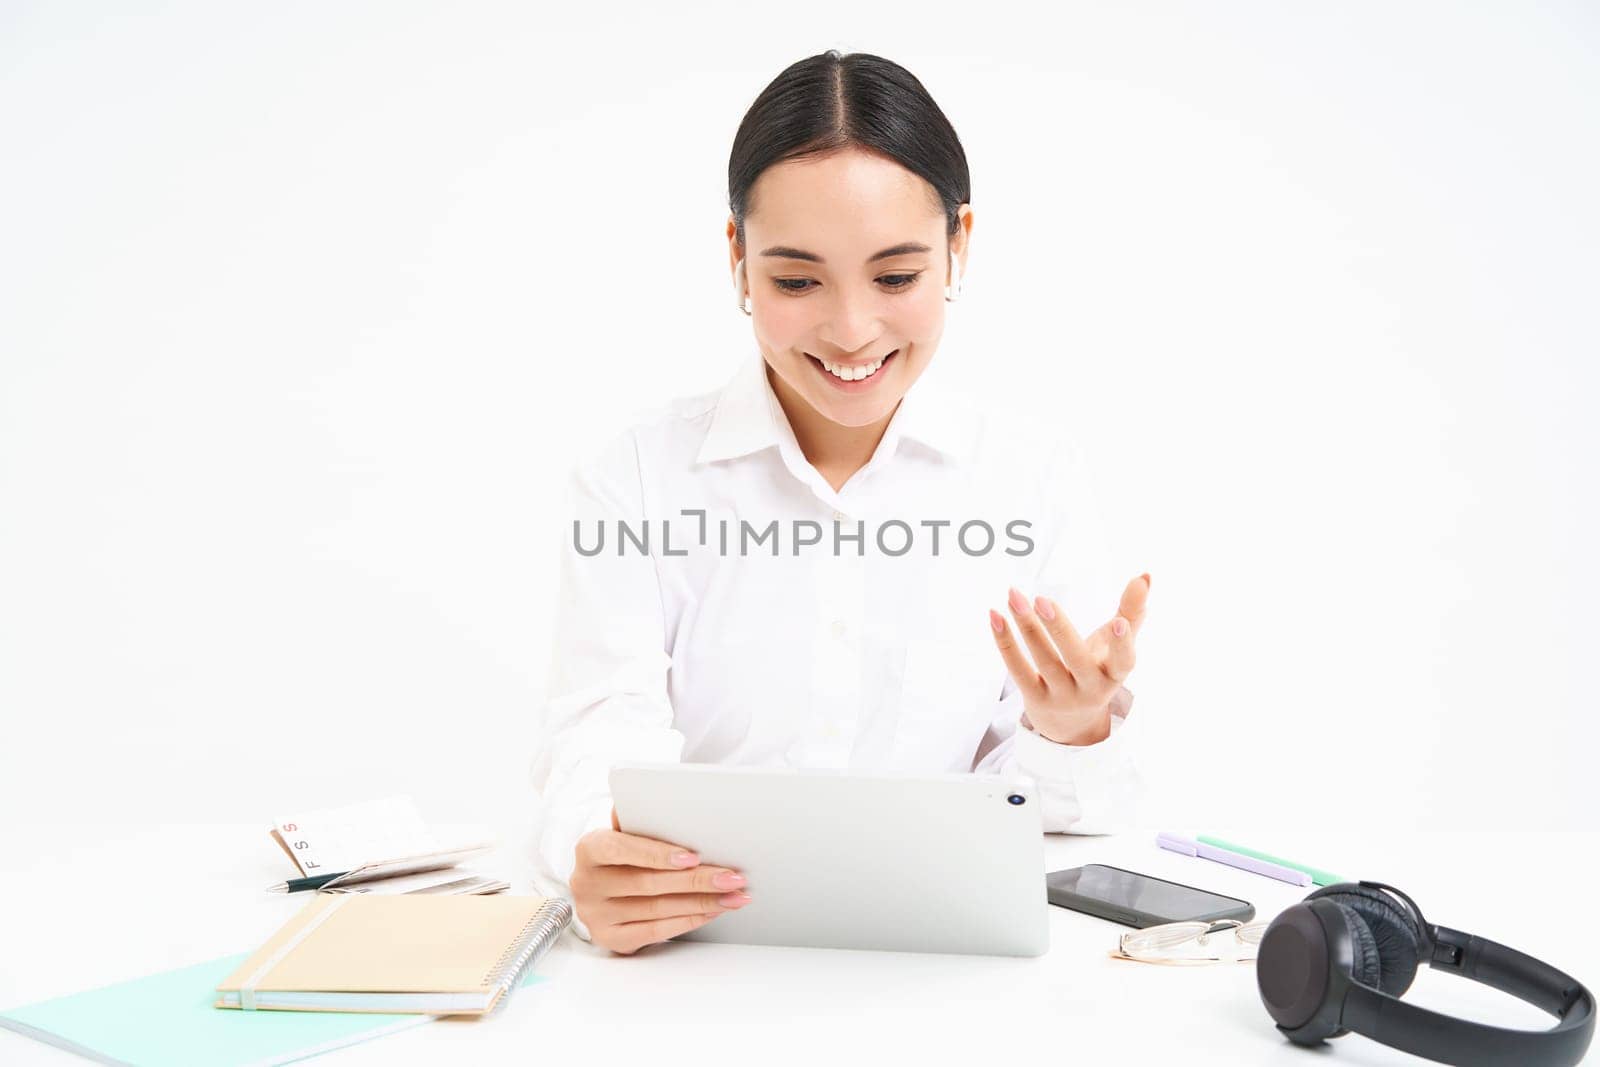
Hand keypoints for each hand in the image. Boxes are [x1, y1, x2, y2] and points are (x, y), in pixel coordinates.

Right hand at [570, 807, 750, 954]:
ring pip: (658, 910)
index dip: (658, 853)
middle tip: (731, 877)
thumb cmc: (620, 855)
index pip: (622, 849)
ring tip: (732, 895)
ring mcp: (597, 916)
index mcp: (589, 849)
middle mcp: (587, 884)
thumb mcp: (622, 832)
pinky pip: (656, 932)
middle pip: (649, 883)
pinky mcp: (612, 939)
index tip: (692, 856)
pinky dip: (689, 920)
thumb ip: (638, 821)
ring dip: (702, 902)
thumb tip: (661, 804)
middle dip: (697, 880)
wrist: (600, 890)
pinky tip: (712, 911)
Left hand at [987, 573, 1150, 745]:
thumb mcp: (1116, 649)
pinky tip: (996, 615)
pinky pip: (1017, 669)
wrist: (1072, 725)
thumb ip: (1132, 613)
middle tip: (1041, 599)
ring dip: (1027, 627)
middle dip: (1059, 629)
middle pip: (1075, 658)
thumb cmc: (1097, 672)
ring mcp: (1061, 696)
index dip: (1123, 644)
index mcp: (1114, 675)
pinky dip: (1005, 641)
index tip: (1120, 622)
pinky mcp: (1034, 699)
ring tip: (1014, 595)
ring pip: (1043, 660)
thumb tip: (1145, 576)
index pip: (1124, 662)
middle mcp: (1090, 689)